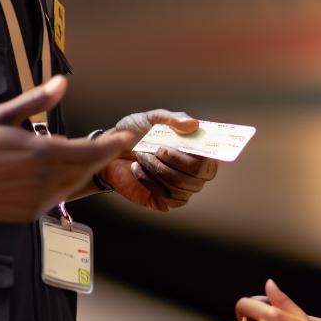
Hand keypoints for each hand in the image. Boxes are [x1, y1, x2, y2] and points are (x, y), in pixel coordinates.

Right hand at [0, 76, 137, 222]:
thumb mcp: (3, 115)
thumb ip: (37, 101)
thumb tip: (61, 83)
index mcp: (41, 152)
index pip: (90, 150)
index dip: (113, 144)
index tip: (127, 137)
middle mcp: (44, 179)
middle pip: (86, 168)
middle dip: (102, 157)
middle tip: (112, 146)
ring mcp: (38, 199)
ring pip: (73, 185)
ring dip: (83, 171)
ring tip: (87, 158)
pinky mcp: (30, 212)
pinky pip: (57, 198)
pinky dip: (62, 185)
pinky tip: (57, 175)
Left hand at [95, 109, 219, 210]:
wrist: (109, 150)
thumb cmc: (135, 132)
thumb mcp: (153, 118)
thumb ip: (173, 119)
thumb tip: (194, 124)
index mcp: (195, 152)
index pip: (211, 160)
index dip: (205, 156)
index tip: (189, 147)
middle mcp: (192, 173)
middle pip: (199, 174)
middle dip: (175, 159)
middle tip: (157, 149)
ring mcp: (179, 188)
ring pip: (181, 185)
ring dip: (158, 168)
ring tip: (141, 155)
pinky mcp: (163, 201)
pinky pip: (166, 197)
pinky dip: (149, 181)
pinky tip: (137, 168)